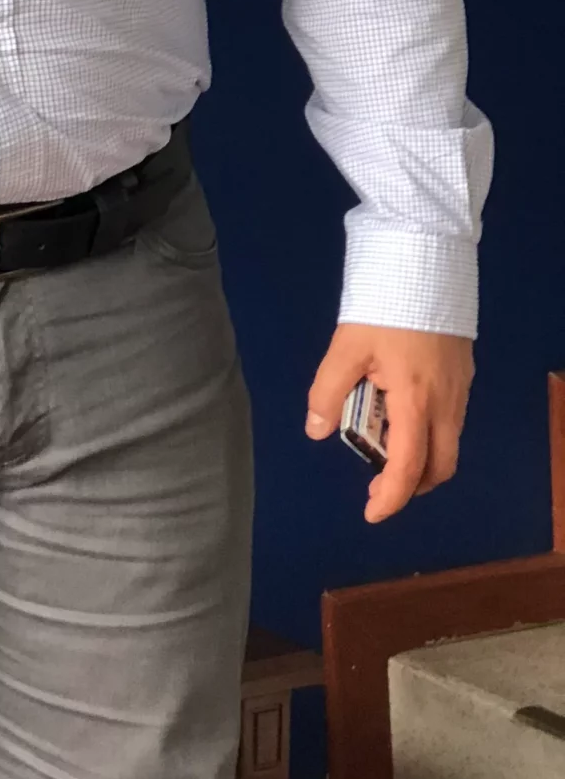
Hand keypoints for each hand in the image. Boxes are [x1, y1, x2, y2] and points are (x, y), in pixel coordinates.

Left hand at [305, 323, 474, 523]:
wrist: (426, 264)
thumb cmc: (385, 307)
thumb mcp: (346, 349)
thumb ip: (328, 392)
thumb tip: (316, 431)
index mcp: (416, 403)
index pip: (407, 468)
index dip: (390, 498)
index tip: (372, 514)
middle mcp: (446, 404)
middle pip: (439, 466)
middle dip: (411, 485)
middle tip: (379, 486)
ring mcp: (460, 390)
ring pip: (448, 444)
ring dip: (420, 458)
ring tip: (383, 446)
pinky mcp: (463, 374)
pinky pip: (451, 420)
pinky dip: (428, 433)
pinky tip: (401, 414)